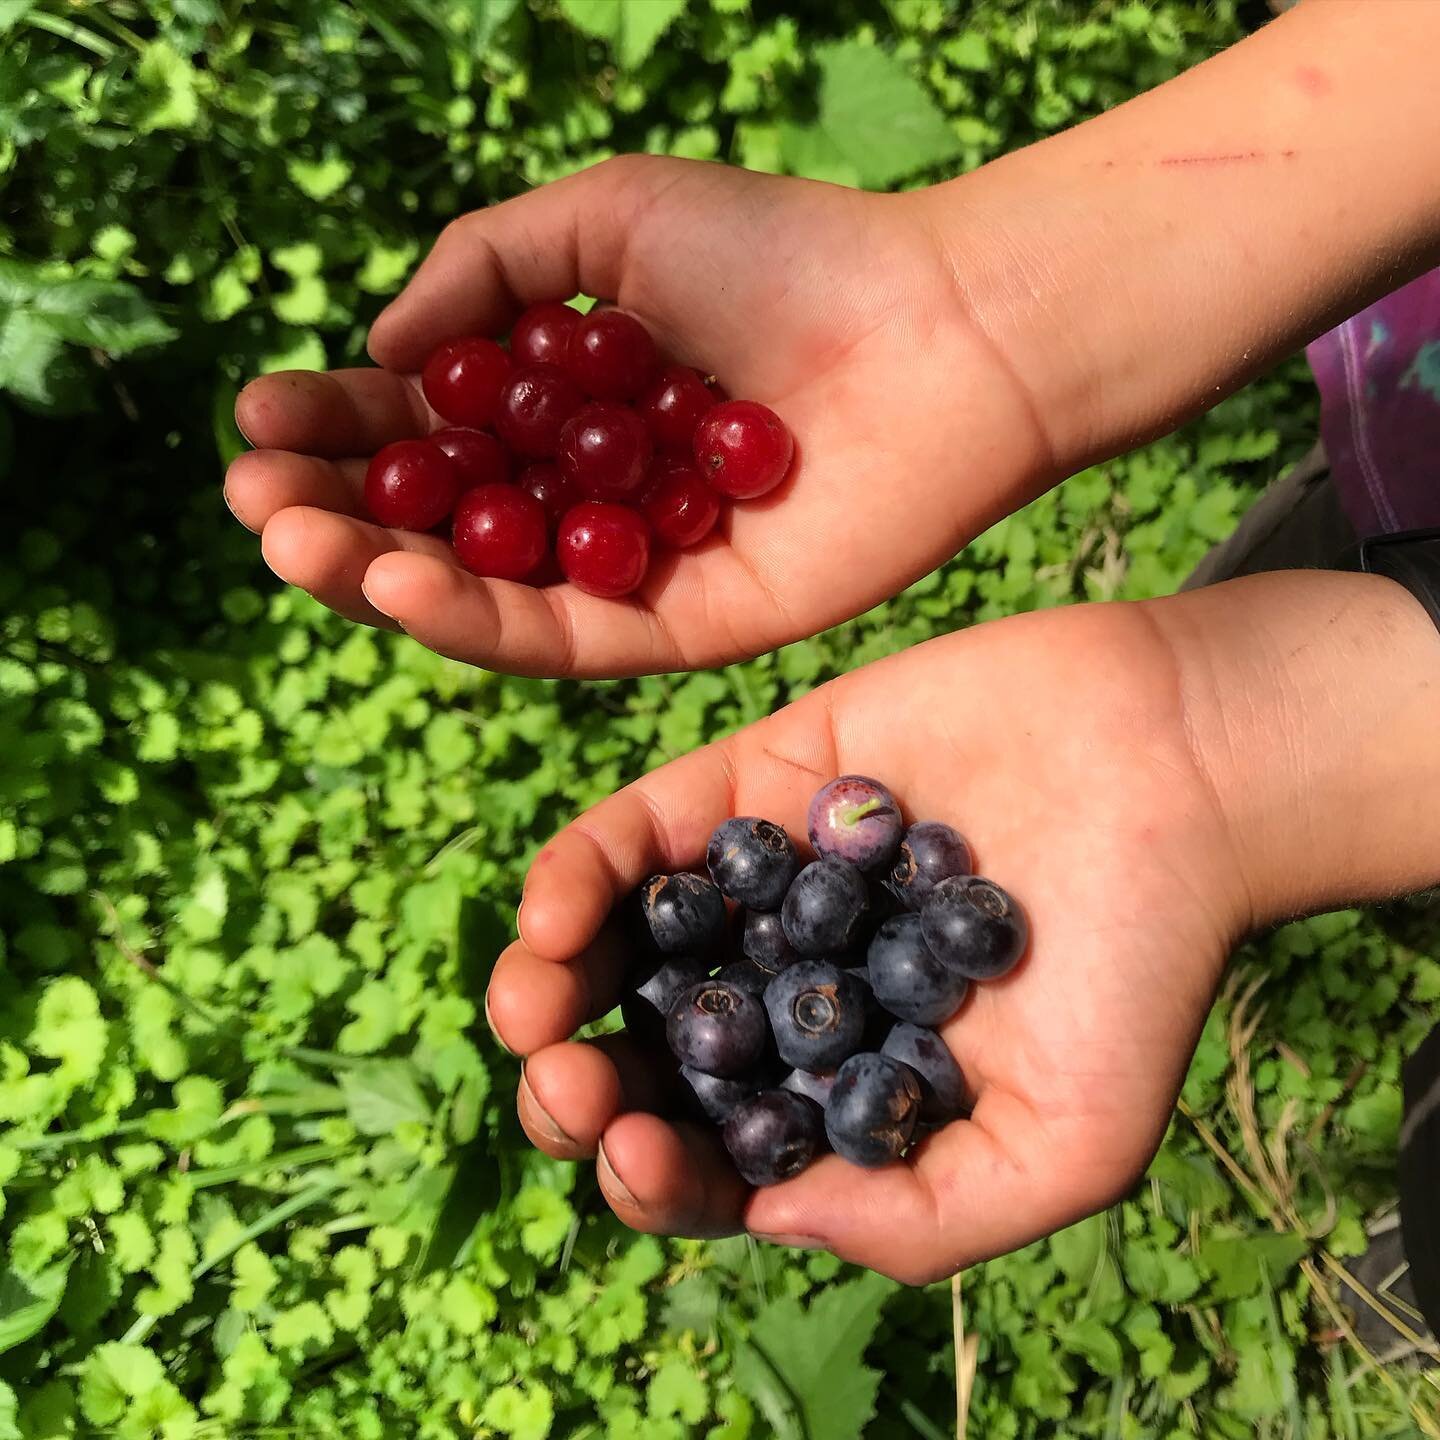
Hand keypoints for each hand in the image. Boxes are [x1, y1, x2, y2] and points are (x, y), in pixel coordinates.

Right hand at [223, 155, 1049, 677]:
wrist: (942, 331)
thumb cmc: (787, 255)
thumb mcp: (608, 220)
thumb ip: (486, 270)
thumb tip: (385, 351)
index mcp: (567, 405)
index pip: (431, 428)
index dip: (342, 423)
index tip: (263, 408)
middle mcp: (589, 497)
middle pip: (441, 522)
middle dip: (336, 507)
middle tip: (250, 492)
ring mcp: (632, 571)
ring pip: (484, 592)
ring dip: (376, 571)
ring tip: (286, 537)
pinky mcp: (683, 630)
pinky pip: (561, 638)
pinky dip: (473, 618)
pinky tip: (394, 580)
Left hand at [486, 599, 1251, 1282]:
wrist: (1183, 772)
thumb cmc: (1142, 966)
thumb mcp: (1068, 1147)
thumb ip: (926, 1217)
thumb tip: (773, 1220)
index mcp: (843, 1086)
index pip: (716, 1159)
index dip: (658, 1178)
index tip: (636, 1163)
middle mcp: (788, 985)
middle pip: (643, 1058)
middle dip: (581, 1089)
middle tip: (565, 1089)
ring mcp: (764, 883)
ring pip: (619, 948)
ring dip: (549, 986)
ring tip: (529, 1014)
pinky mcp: (757, 778)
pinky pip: (644, 831)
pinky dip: (584, 873)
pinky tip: (551, 917)